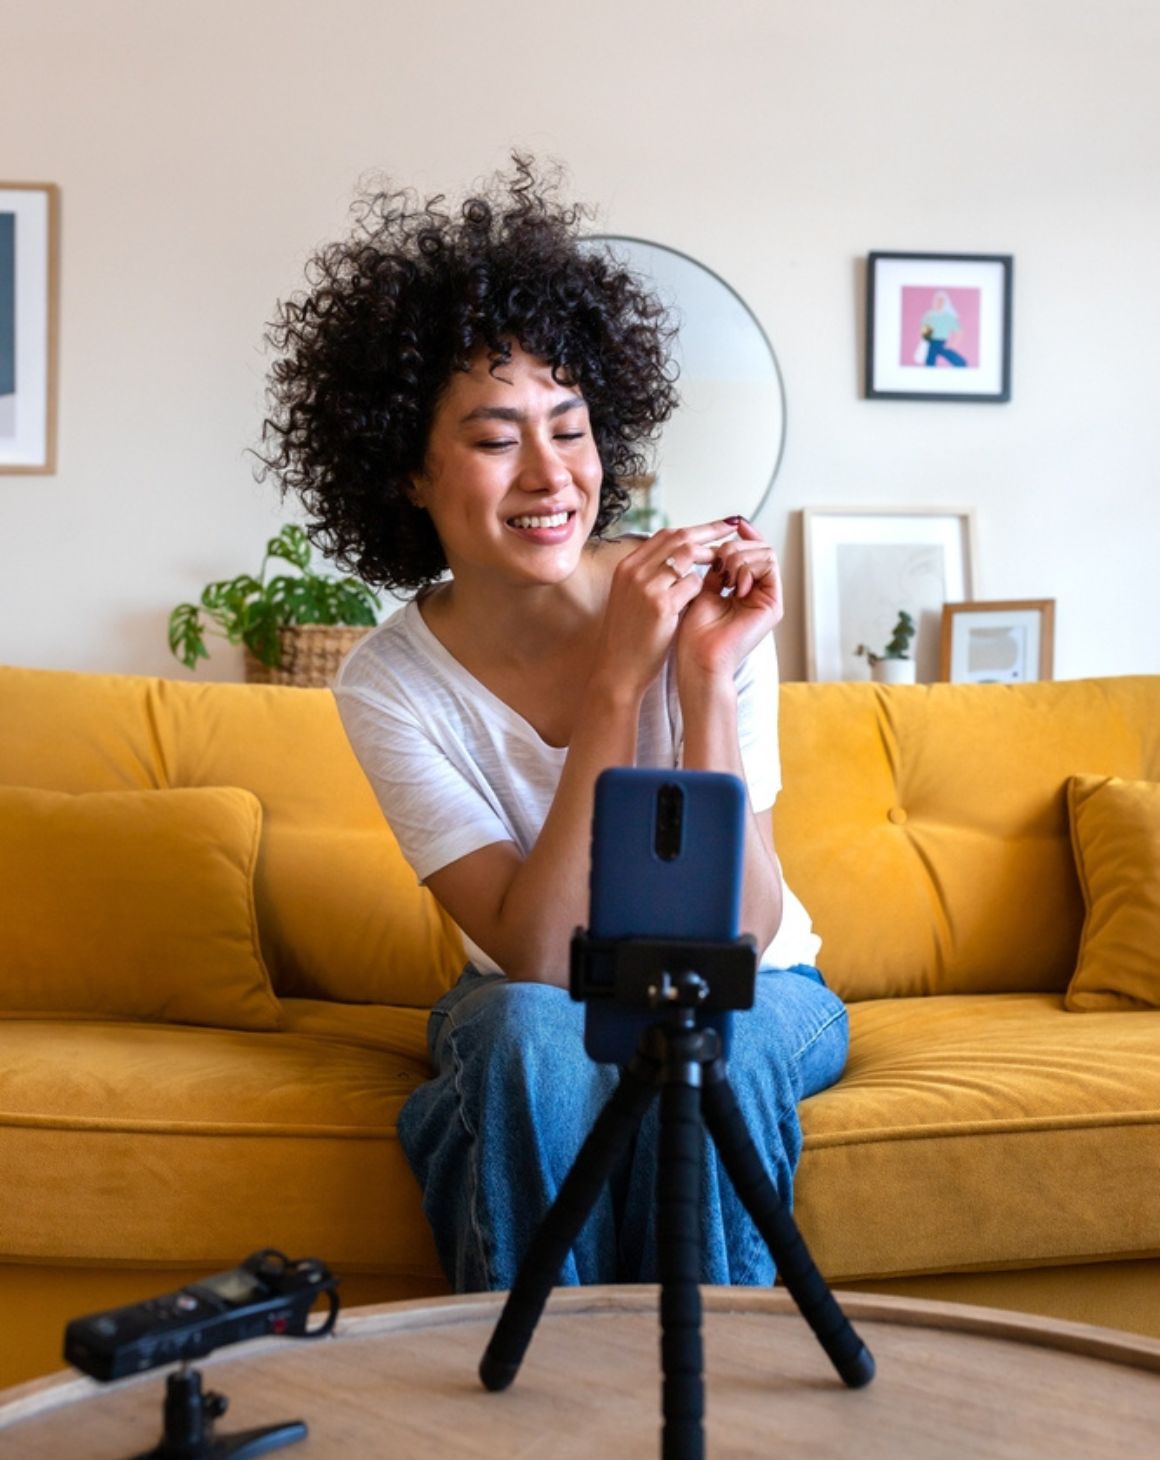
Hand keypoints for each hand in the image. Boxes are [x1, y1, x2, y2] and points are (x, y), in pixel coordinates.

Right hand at [591, 520, 739, 698]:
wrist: (618, 668)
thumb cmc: (629, 636)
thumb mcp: (630, 598)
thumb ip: (649, 576)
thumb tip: (679, 560)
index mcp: (626, 567)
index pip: (665, 535)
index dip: (693, 529)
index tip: (714, 528)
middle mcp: (634, 571)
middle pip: (678, 538)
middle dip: (709, 531)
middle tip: (731, 528)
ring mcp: (646, 587)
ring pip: (688, 556)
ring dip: (710, 558)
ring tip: (725, 563)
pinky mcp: (661, 605)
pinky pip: (692, 584)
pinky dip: (703, 587)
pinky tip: (709, 595)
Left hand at [676, 518, 782, 681]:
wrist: (698, 658)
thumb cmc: (694, 632)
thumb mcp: (702, 588)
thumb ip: (715, 567)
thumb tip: (719, 542)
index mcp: (742, 588)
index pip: (749, 551)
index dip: (743, 534)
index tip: (732, 523)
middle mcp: (758, 592)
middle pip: (759, 547)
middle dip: (735, 547)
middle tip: (718, 563)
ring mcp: (767, 598)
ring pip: (766, 552)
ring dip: (740, 556)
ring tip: (723, 576)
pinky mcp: (773, 605)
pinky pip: (769, 565)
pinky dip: (748, 567)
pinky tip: (733, 584)